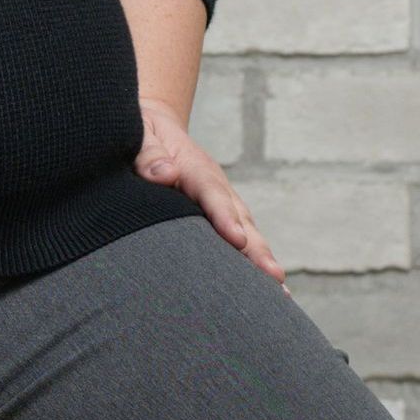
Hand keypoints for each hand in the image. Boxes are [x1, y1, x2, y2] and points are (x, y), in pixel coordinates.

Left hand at [133, 97, 289, 291]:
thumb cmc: (141, 133)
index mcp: (193, 165)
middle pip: (239, 217)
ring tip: (280, 294)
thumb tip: (164, 175)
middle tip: (273, 277)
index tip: (237, 239)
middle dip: (256, 248)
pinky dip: (253, 261)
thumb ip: (148, 153)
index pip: (211, 191)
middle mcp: (215, 184)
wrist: (154, 126)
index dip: (224, 216)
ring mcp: (222, 200)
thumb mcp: (139, 133)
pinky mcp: (219, 214)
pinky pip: (240, 238)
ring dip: (261, 259)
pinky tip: (267, 290)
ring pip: (246, 230)